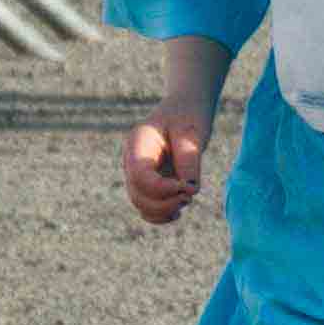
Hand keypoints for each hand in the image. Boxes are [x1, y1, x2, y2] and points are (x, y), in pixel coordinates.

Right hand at [122, 106, 211, 225]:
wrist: (184, 109)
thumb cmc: (188, 115)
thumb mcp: (191, 132)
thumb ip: (189, 159)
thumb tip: (190, 189)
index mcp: (138, 142)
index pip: (139, 175)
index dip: (160, 188)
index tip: (185, 188)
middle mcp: (132, 160)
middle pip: (137, 194)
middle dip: (164, 203)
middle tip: (189, 195)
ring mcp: (137, 173)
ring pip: (141, 204)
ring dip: (163, 210)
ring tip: (186, 199)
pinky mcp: (148, 183)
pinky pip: (147, 207)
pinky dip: (160, 215)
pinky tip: (177, 210)